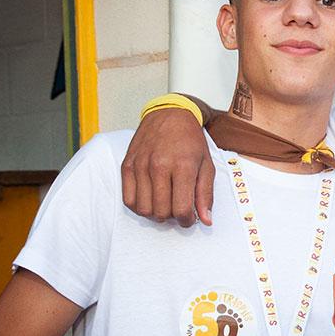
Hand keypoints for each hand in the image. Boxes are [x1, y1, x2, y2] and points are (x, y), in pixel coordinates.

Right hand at [122, 108, 214, 226]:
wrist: (169, 114)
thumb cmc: (190, 140)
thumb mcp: (206, 165)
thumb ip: (205, 194)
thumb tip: (206, 220)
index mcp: (182, 166)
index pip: (181, 209)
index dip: (187, 221)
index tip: (189, 218)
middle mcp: (159, 166)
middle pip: (162, 212)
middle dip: (172, 217)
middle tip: (178, 208)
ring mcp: (140, 166)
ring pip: (144, 209)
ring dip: (156, 213)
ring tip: (164, 203)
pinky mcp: (127, 165)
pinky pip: (128, 200)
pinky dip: (139, 206)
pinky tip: (150, 198)